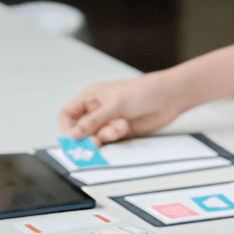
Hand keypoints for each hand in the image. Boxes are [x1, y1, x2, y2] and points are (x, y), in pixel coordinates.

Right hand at [58, 71, 187, 143]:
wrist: (167, 98)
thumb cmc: (142, 92)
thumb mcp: (114, 105)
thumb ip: (93, 121)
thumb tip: (74, 135)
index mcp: (90, 97)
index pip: (67, 115)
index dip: (68, 128)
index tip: (75, 137)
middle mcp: (97, 110)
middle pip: (80, 131)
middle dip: (90, 135)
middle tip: (98, 140)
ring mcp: (108, 121)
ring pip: (96, 137)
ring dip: (108, 135)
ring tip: (121, 125)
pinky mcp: (120, 132)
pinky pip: (110, 142)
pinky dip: (116, 138)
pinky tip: (126, 127)